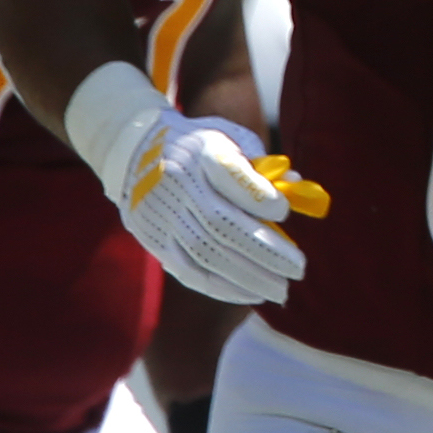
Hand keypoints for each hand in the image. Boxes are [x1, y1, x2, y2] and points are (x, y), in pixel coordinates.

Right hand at [73, 59, 327, 307]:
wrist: (134, 151)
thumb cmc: (200, 146)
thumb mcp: (230, 138)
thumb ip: (263, 165)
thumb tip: (298, 187)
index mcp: (201, 150)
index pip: (229, 174)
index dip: (258, 196)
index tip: (284, 212)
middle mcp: (179, 183)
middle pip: (221, 223)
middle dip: (264, 250)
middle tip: (298, 268)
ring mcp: (164, 215)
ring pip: (206, 252)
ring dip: (248, 276)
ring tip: (281, 290)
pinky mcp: (155, 240)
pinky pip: (190, 271)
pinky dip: (224, 287)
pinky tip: (252, 294)